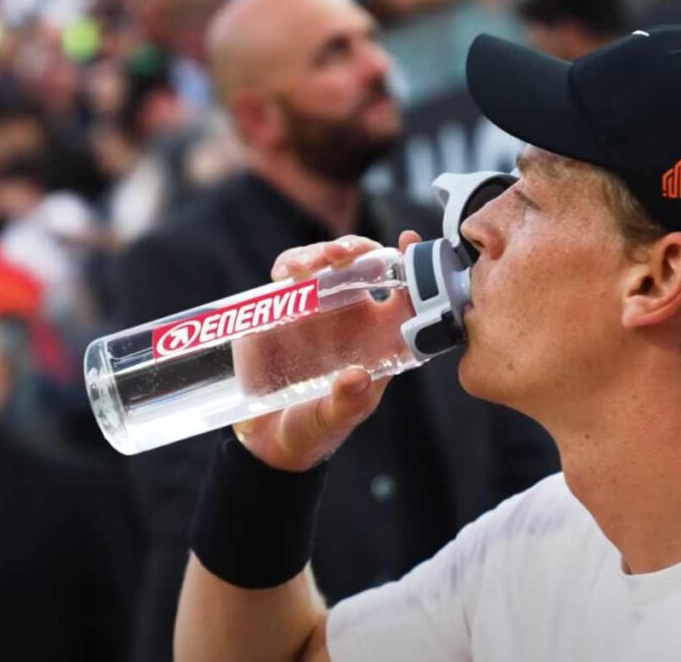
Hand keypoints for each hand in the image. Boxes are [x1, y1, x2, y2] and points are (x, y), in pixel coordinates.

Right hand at [232, 232, 421, 471]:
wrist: (269, 440)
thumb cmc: (315, 428)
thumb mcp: (335, 419)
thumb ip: (348, 401)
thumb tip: (356, 377)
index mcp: (378, 336)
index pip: (403, 292)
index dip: (410, 264)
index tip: (408, 240)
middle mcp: (351, 315)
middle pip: (362, 264)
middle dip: (357, 247)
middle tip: (345, 253)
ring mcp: (316, 307)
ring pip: (325, 263)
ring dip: (321, 252)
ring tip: (313, 264)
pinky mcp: (282, 307)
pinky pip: (289, 274)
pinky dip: (290, 264)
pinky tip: (288, 274)